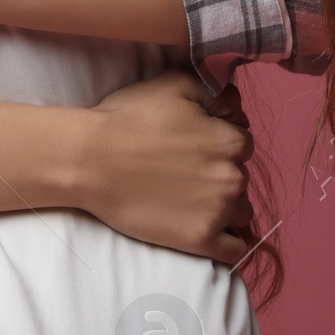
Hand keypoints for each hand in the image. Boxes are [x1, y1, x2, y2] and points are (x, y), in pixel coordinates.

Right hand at [69, 70, 255, 264]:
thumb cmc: (130, 118)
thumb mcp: (173, 84)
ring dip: (225, 204)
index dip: (220, 139)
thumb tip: (235, 105)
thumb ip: (214, 91)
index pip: (242, 142)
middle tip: (186, 167)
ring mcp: (218, 213)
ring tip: (191, 196)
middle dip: (220, 170)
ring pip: (241, 210)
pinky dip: (227, 240)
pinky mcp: (201, 240)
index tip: (196, 142)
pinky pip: (236, 250)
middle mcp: (232, 178)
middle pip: (240, 175)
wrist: (92, 160)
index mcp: (229, 141)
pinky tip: (206, 226)